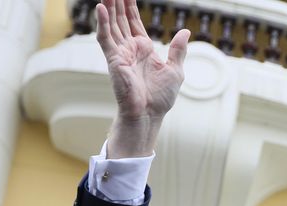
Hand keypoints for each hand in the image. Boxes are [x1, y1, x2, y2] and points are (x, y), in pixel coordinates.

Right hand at [96, 0, 189, 157]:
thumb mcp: (175, 70)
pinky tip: (101, 7)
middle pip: (121, 19)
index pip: (134, 22)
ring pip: (112, 24)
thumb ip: (178, 50)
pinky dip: (102, 23)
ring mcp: (120, 53)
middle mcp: (130, 48)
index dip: (130, 7)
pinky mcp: (113, 59)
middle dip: (117, 3)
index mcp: (144, 49)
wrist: (150, 114)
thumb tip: (185, 31)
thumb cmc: (161, 97)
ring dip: (109, 7)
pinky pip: (105, 38)